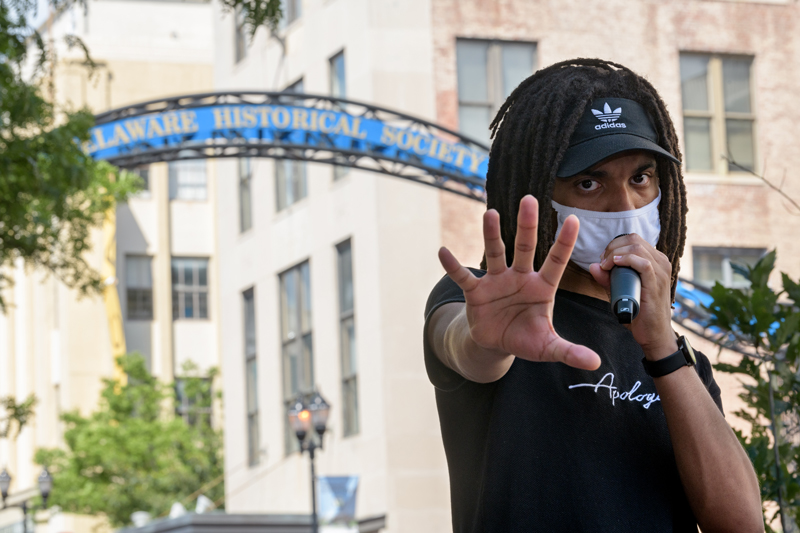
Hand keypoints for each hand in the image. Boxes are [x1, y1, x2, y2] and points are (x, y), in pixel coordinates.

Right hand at [438, 195, 600, 370]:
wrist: (497, 344)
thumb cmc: (526, 339)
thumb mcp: (548, 347)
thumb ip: (569, 351)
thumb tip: (594, 363)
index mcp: (542, 287)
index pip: (556, 261)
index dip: (564, 242)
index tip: (574, 219)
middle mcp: (520, 278)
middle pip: (524, 247)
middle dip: (527, 225)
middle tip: (529, 200)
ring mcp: (497, 282)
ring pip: (495, 253)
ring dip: (492, 235)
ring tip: (491, 214)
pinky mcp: (476, 292)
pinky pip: (464, 277)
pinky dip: (453, 266)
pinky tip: (443, 252)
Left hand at [589, 234, 675, 357]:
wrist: (654, 335)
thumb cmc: (639, 312)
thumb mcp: (620, 291)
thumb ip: (607, 279)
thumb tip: (593, 265)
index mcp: (654, 260)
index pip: (633, 239)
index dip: (614, 245)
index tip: (603, 260)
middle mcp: (660, 262)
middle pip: (633, 239)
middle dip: (612, 247)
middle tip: (603, 263)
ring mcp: (661, 271)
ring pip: (637, 247)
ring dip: (615, 253)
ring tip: (606, 266)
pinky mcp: (657, 282)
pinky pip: (643, 262)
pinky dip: (626, 259)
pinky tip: (614, 265)